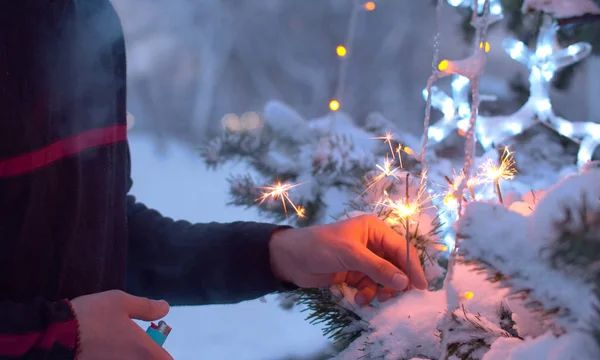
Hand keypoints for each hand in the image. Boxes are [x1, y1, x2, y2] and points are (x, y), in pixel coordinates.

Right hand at [70, 290, 172, 359]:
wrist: (54, 337)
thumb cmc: (91, 316)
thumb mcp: (121, 302)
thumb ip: (146, 307)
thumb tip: (165, 308)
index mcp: (144, 350)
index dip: (162, 354)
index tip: (156, 347)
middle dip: (145, 356)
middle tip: (135, 345)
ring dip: (127, 357)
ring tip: (116, 347)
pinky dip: (112, 359)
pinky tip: (103, 352)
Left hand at [269, 214, 427, 305]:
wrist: (290, 259)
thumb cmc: (320, 247)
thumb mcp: (351, 255)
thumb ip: (378, 268)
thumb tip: (404, 281)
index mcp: (374, 230)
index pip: (401, 248)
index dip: (412, 267)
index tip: (421, 286)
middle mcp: (372, 243)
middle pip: (396, 265)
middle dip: (395, 282)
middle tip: (393, 297)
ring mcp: (364, 260)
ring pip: (384, 279)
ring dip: (381, 291)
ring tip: (373, 299)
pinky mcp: (354, 274)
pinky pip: (371, 286)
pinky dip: (368, 294)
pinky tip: (359, 299)